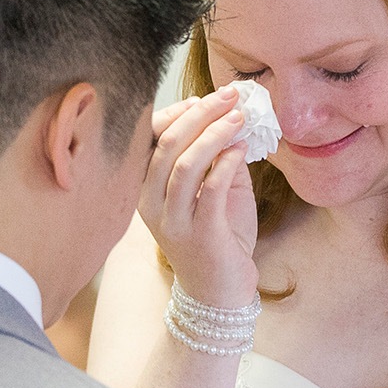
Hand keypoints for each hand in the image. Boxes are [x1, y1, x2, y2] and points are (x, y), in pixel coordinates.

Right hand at [141, 88, 258, 308]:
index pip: (150, 138)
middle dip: (200, 114)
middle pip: (166, 144)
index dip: (178, 112)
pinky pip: (210, 189)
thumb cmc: (217, 235)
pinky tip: (241, 149)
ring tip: (238, 117)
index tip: (206, 97)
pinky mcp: (200, 234)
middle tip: (229, 97)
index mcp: (146, 188)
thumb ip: (217, 156)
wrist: (220, 290)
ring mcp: (172, 221)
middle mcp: (150, 204)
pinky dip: (226, 163)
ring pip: (185, 164)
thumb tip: (229, 116)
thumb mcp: (213, 189)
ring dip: (214, 134)